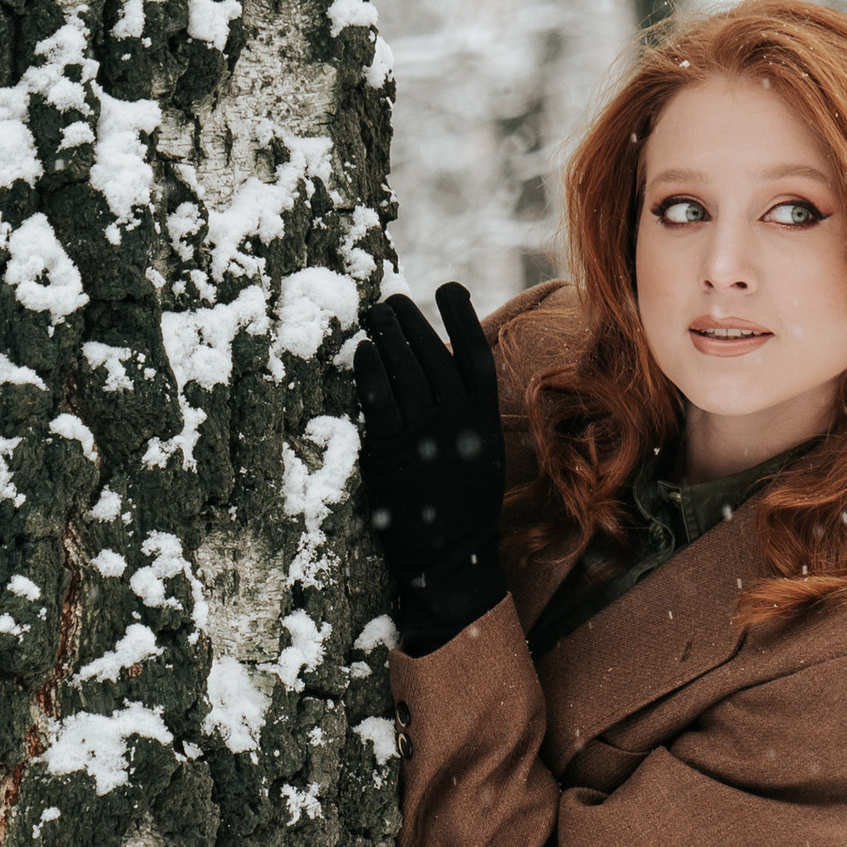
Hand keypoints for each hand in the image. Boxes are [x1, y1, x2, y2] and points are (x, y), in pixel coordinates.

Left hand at [353, 282, 509, 651]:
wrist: (450, 558)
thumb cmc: (462, 504)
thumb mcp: (481, 453)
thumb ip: (466, 411)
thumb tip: (441, 366)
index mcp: (484, 420)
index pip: (475, 354)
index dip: (461, 317)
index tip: (447, 288)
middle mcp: (457, 423)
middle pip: (432, 354)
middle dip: (410, 321)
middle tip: (390, 300)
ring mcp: (424, 437)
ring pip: (404, 371)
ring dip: (387, 337)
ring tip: (373, 314)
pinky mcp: (391, 453)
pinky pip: (378, 400)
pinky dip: (370, 370)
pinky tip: (362, 352)